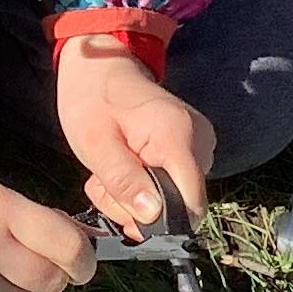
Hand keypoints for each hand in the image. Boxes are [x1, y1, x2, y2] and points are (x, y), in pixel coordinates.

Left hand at [56, 40, 214, 231]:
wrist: (100, 68)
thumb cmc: (92, 99)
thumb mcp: (94, 142)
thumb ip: (123, 179)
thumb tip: (152, 216)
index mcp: (176, 134)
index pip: (191, 203)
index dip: (160, 223)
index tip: (123, 215)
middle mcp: (199, 140)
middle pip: (182, 205)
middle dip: (138, 209)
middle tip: (103, 185)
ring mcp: (200, 144)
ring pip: (175, 200)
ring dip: (135, 199)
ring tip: (109, 174)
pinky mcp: (193, 149)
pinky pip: (174, 186)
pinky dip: (143, 188)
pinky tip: (122, 169)